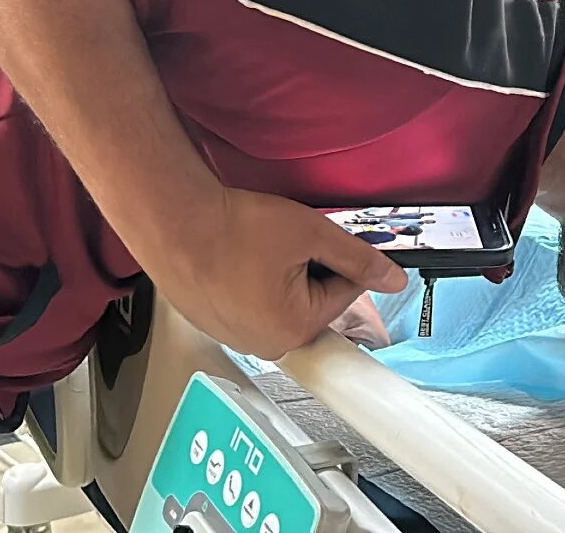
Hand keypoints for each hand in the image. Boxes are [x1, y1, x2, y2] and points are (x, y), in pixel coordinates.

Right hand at [148, 187, 406, 359]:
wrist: (171, 220)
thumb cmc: (231, 228)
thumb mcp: (310, 233)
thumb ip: (358, 258)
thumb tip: (393, 278)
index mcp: (295, 329)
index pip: (344, 292)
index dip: (334, 256)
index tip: (314, 238)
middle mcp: (266, 344)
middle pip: (313, 300)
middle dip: (306, 269)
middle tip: (282, 241)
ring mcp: (236, 336)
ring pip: (281, 301)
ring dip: (278, 274)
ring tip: (253, 248)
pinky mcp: (214, 323)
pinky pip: (250, 304)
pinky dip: (250, 281)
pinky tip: (236, 259)